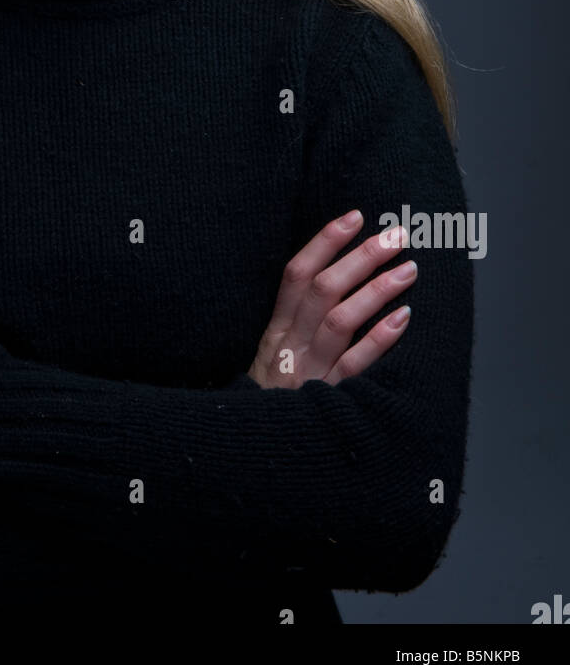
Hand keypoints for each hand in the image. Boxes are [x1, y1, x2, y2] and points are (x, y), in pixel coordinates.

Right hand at [247, 211, 414, 388]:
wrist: (254, 449)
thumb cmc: (272, 395)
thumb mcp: (274, 352)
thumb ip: (297, 318)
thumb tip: (337, 273)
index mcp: (276, 328)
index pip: (296, 274)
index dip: (324, 242)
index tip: (355, 216)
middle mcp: (290, 345)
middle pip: (323, 290)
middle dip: (360, 258)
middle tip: (397, 236)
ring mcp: (308, 371)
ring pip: (340, 321)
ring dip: (375, 291)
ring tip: (409, 269)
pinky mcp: (327, 399)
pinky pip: (354, 366)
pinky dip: (378, 340)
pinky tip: (404, 318)